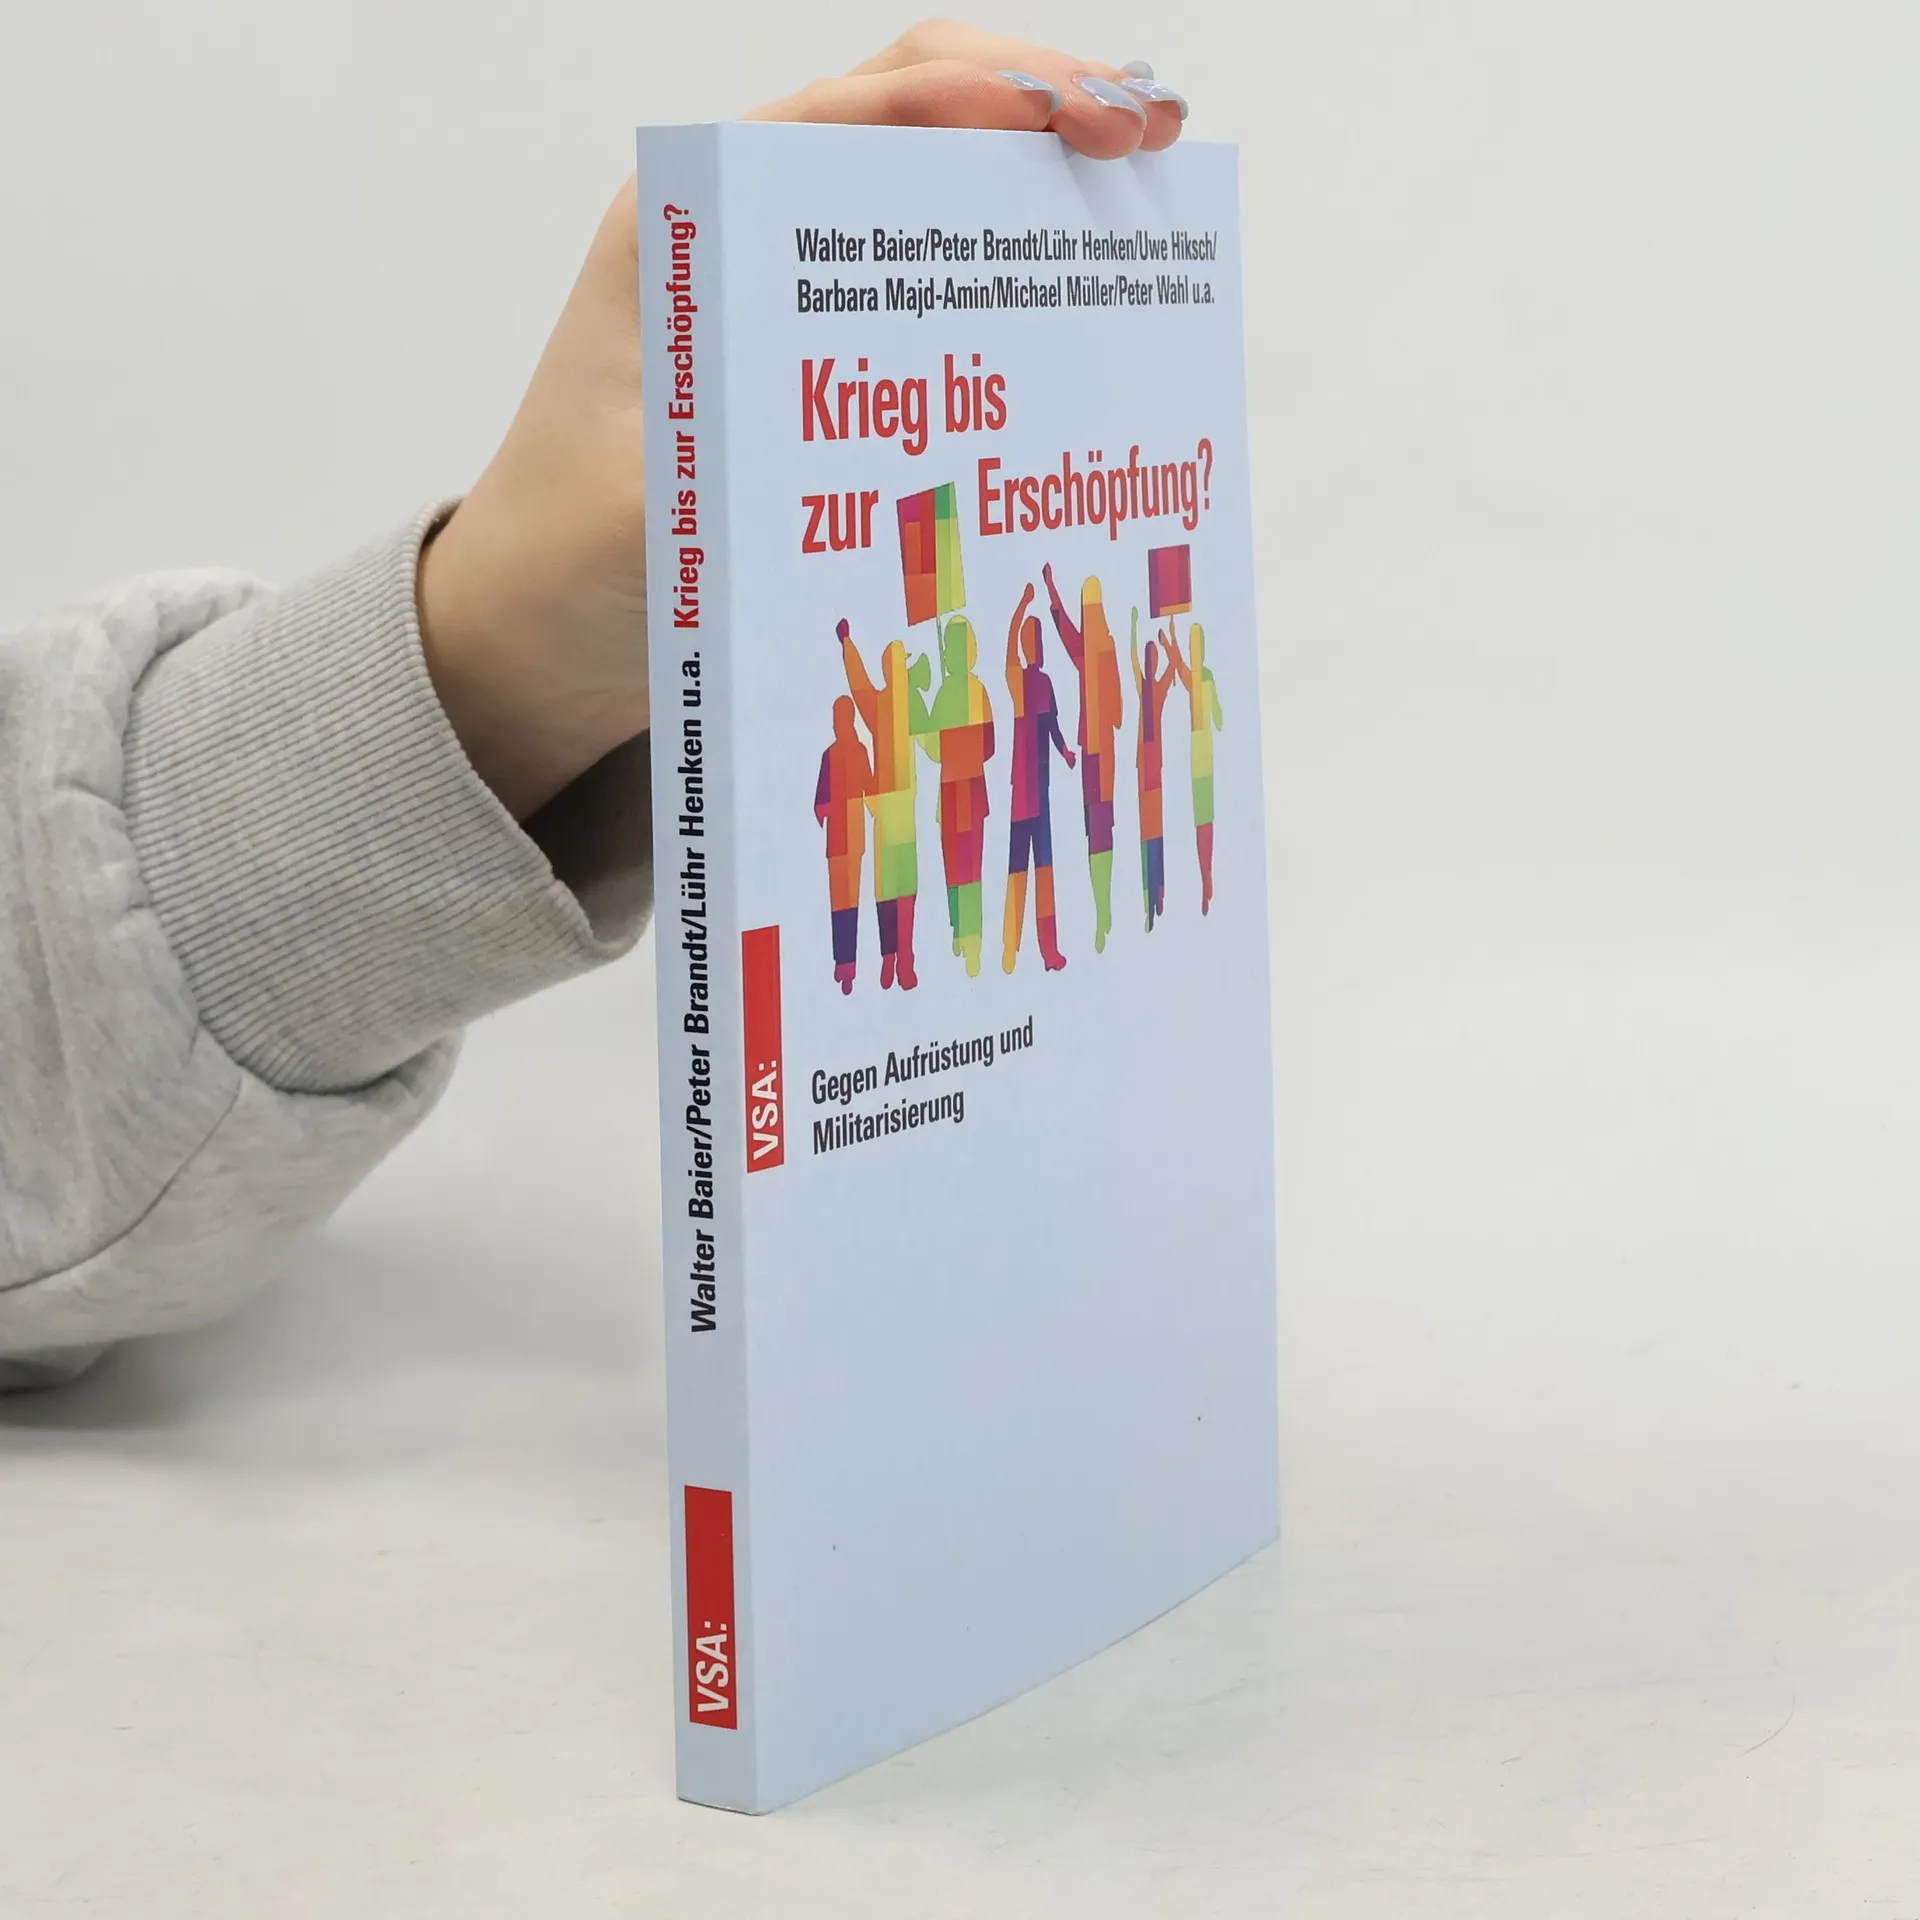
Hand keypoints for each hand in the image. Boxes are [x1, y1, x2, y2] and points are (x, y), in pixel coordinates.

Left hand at [419, 23, 1186, 819]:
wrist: (529, 637)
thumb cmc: (564, 566)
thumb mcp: (649, 513)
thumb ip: (748, 460)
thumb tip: (899, 436)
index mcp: (686, 227)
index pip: (859, 110)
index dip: (988, 95)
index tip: (1094, 121)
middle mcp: (736, 238)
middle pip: (909, 123)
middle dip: (1037, 112)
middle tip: (1154, 140)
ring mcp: (777, 300)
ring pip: (925, 202)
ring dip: (1030, 192)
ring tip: (1141, 201)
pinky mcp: (809, 373)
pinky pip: (921, 300)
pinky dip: (1000, 287)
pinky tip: (1074, 314)